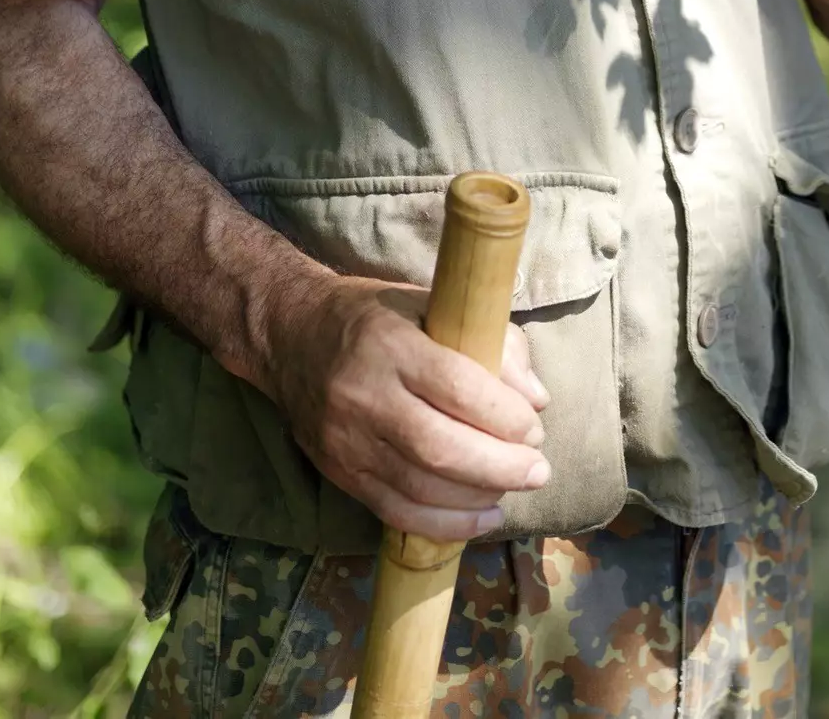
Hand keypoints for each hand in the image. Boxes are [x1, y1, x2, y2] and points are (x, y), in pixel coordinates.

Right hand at [258, 272, 550, 539]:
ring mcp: (347, 440)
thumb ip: (490, 344)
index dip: (503, 414)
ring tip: (514, 489)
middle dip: (500, 466)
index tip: (534, 426)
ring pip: (419, 486)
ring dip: (477, 497)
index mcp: (392, 345)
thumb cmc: (374, 316)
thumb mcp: (431, 305)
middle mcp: (365, 395)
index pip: (456, 386)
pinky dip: (444, 523)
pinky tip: (480, 518)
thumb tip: (537, 398)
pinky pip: (395, 510)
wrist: (290, 335)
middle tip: (538, 470)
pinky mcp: (339, 472)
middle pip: (440, 446)